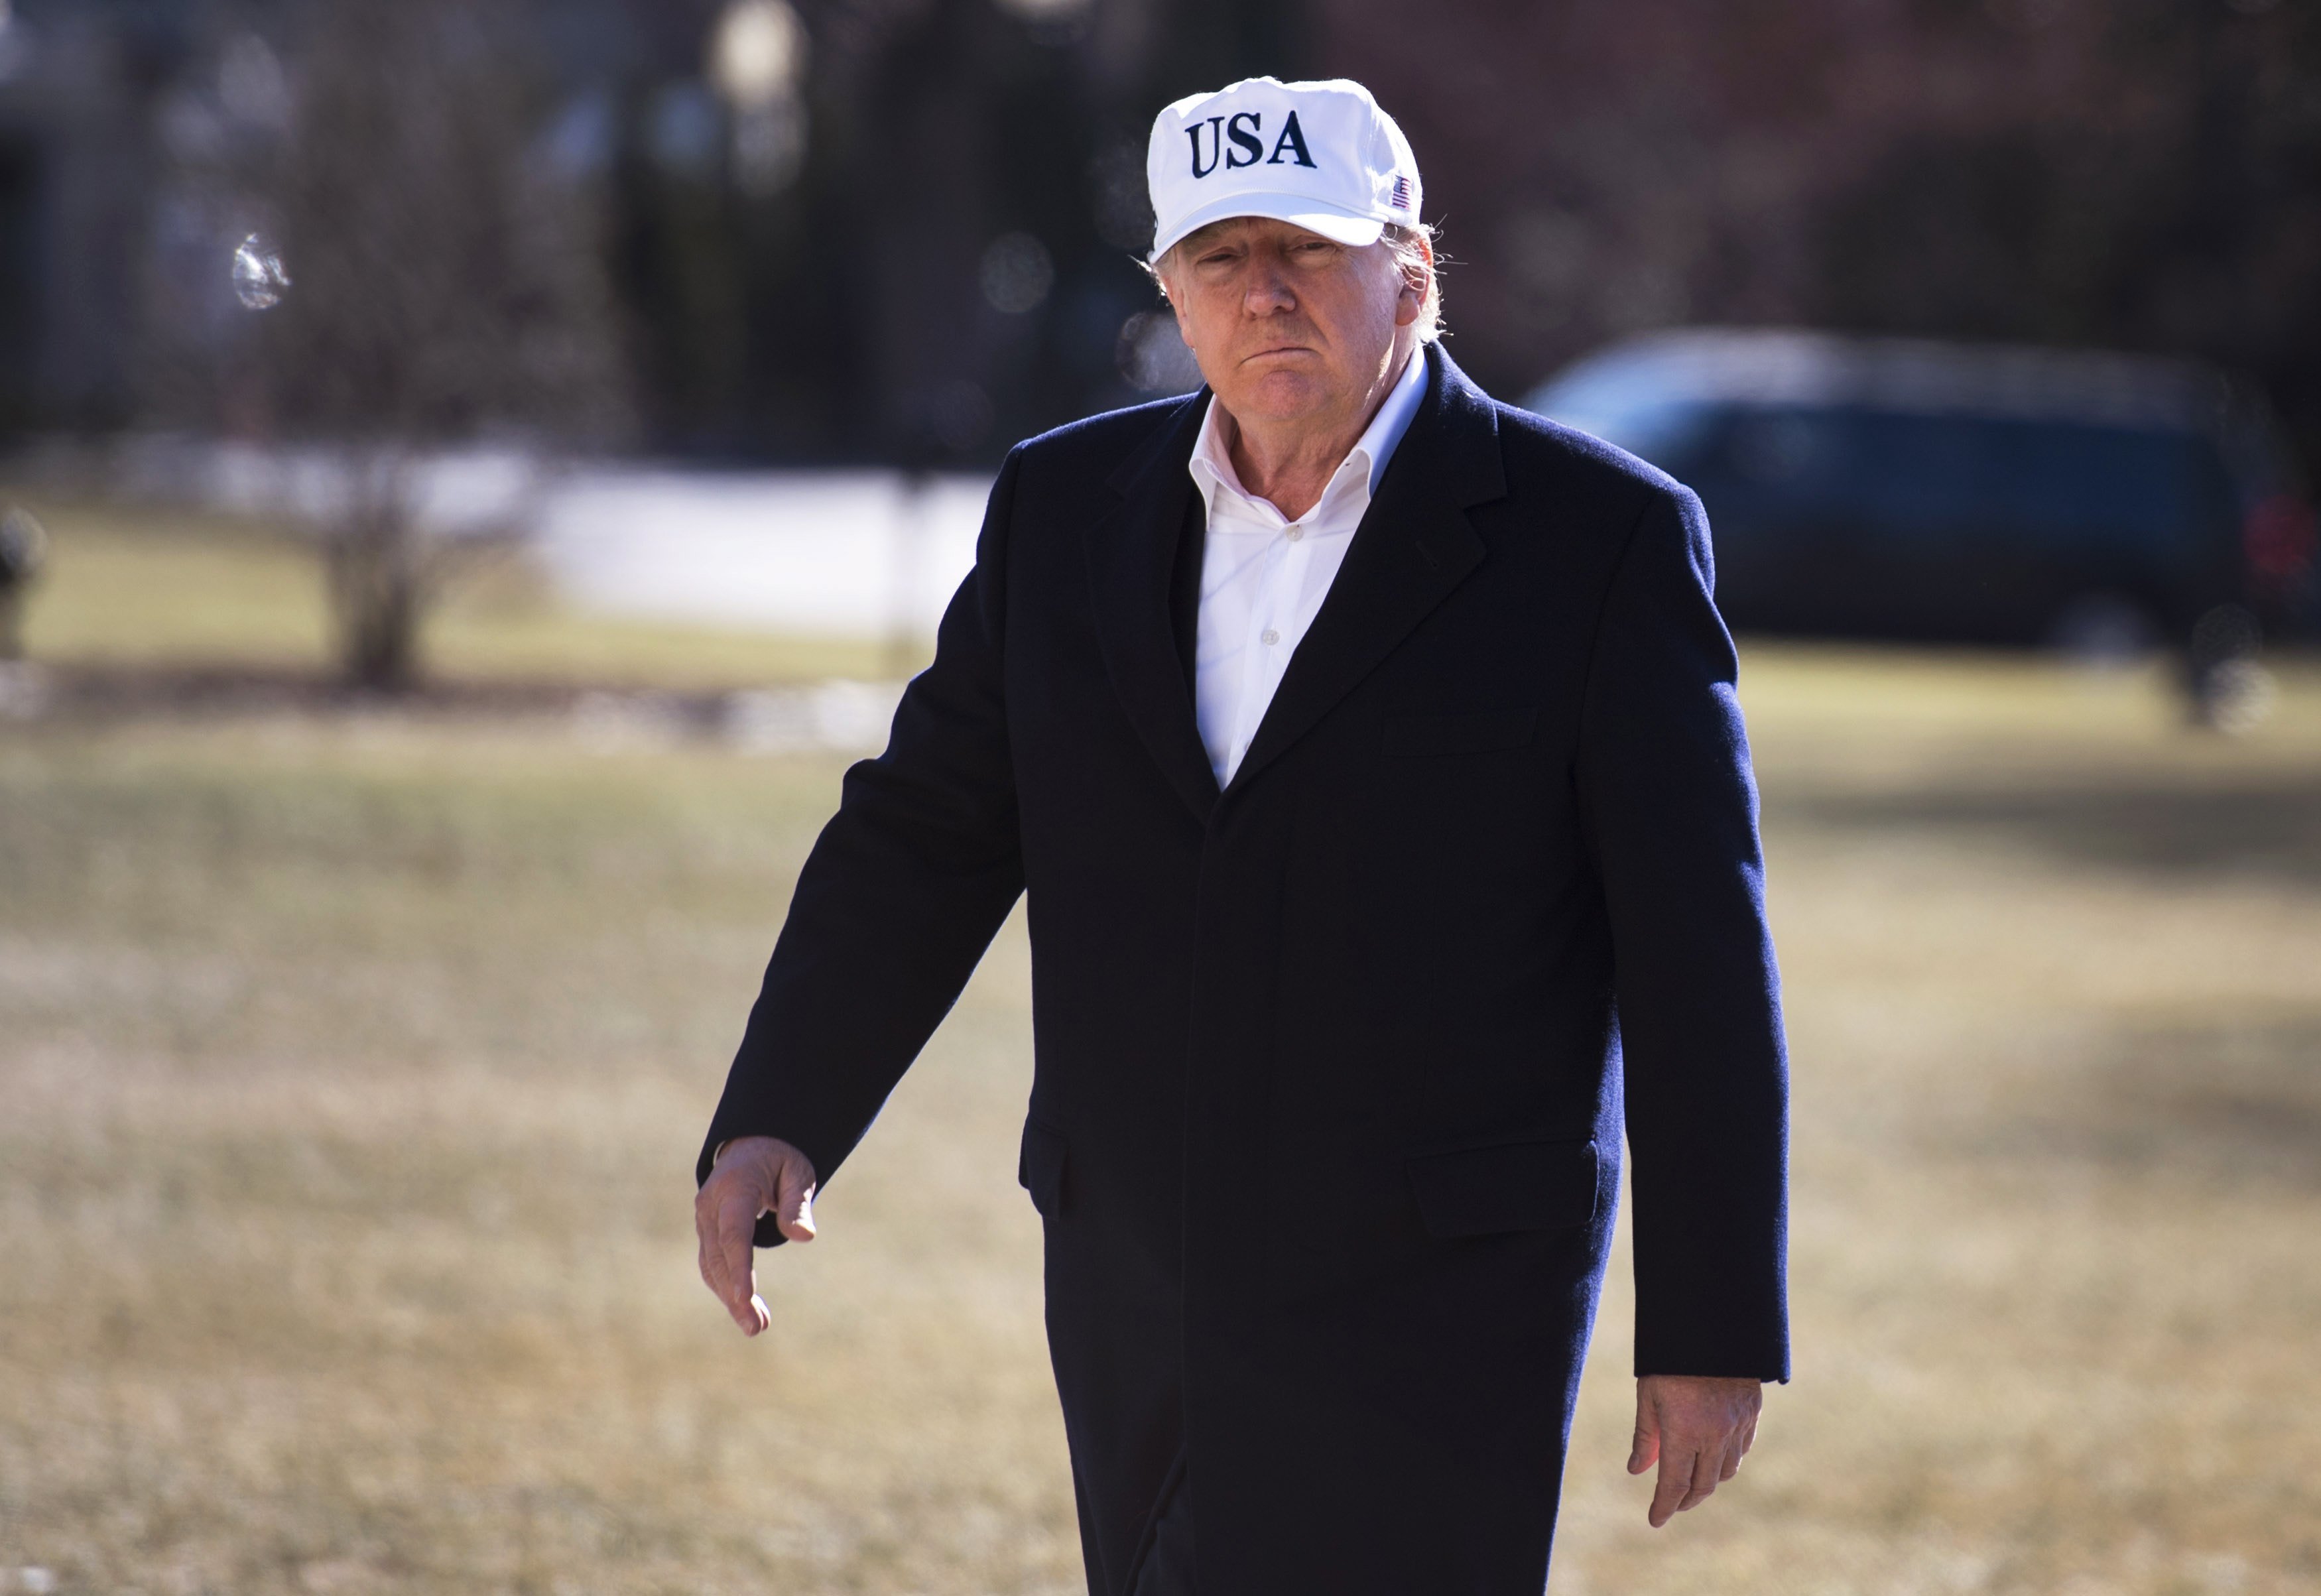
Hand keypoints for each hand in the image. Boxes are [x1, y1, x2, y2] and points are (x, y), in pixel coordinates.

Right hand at [694, 1135, 817, 1336]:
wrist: (752, 1146)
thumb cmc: (780, 1159)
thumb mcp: (797, 1172)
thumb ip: (797, 1203)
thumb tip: (804, 1236)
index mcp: (734, 1187)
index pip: (734, 1233)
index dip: (738, 1269)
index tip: (745, 1299)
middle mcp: (711, 1205)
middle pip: (719, 1257)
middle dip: (734, 1295)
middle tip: (756, 1328)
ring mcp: (704, 1219)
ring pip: (712, 1266)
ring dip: (730, 1298)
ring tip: (756, 1326)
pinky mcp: (706, 1232)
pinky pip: (712, 1264)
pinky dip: (725, 1288)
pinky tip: (744, 1308)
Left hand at [1626, 1374, 1762, 1526]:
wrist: (1711, 1326)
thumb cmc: (1670, 1359)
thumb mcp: (1648, 1395)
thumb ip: (1645, 1436)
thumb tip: (1636, 1470)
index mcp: (1684, 1431)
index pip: (1674, 1484)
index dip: (1664, 1506)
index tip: (1654, 1520)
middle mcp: (1715, 1434)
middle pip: (1703, 1485)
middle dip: (1685, 1501)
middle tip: (1671, 1505)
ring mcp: (1738, 1424)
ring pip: (1725, 1471)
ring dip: (1707, 1482)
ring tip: (1691, 1482)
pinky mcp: (1752, 1412)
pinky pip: (1742, 1449)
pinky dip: (1727, 1460)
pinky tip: (1714, 1458)